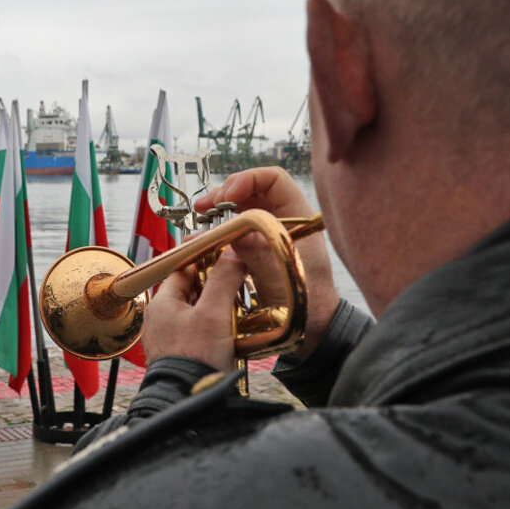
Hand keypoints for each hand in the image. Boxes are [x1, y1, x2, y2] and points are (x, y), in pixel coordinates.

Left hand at [140, 251, 247, 370]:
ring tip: (239, 308)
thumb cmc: (195, 358)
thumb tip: (233, 253)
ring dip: (217, 309)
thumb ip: (223, 280)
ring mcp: (168, 339)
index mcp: (161, 303)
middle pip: (190, 291)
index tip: (226, 256)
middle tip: (238, 282)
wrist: (189, 401)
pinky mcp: (180, 356)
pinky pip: (198, 334)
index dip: (205, 261)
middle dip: (215, 286)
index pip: (182, 270)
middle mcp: (160, 320)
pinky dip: (214, 329)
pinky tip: (231, 333)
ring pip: (196, 313)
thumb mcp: (214, 313)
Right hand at [194, 167, 338, 359]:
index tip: (226, 198)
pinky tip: (199, 242)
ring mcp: (265, 235)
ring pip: (237, 211)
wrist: (311, 329)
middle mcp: (280, 220)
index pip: (273, 179)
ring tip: (198, 222)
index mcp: (297, 217)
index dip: (247, 180)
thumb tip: (230, 229)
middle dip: (223, 195)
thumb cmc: (306, 302)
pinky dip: (213, 234)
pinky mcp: (253, 250)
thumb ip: (256, 252)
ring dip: (215, 214)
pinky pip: (231, 233)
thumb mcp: (279, 276)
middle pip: (249, 191)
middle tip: (204, 208)